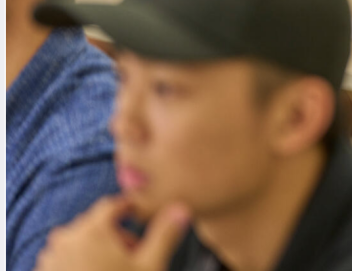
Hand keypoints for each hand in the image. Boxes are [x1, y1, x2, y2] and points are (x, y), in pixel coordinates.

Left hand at [34, 196, 189, 270]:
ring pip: (78, 241)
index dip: (129, 209)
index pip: (112, 205)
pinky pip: (64, 259)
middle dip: (115, 233)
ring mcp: (50, 259)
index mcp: (92, 230)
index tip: (139, 216)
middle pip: (95, 223)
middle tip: (134, 254)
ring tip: (115, 268)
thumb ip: (165, 234)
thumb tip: (182, 208)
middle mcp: (65, 239)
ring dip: (96, 248)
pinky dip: (79, 263)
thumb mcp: (150, 266)